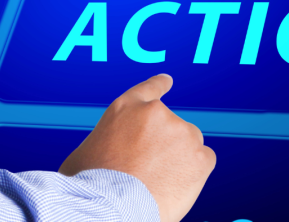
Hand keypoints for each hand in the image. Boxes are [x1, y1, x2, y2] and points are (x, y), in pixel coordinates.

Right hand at [59, 74, 215, 221]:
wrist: (107, 211)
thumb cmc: (87, 189)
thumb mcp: (85, 153)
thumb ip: (108, 142)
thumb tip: (115, 155)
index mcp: (125, 108)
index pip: (149, 90)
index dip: (160, 85)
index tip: (167, 81)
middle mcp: (157, 114)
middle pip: (171, 127)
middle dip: (164, 146)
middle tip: (149, 172)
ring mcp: (181, 132)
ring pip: (188, 145)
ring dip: (178, 160)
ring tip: (157, 184)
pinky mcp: (200, 156)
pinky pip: (204, 161)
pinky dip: (194, 173)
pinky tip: (176, 187)